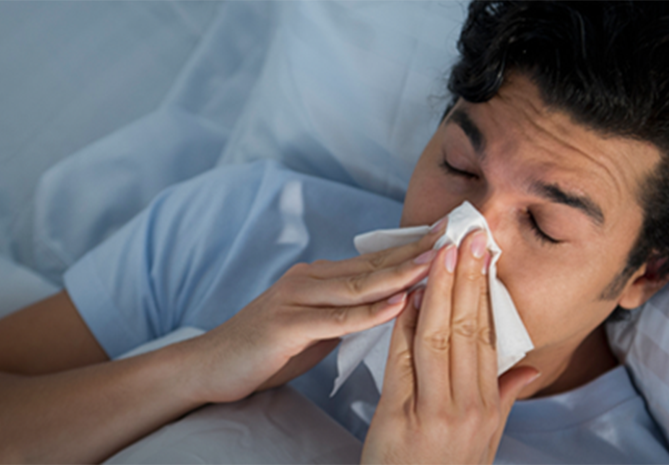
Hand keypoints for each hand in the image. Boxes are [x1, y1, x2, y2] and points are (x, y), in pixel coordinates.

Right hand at [184, 222, 447, 403]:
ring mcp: (295, 299)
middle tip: (458, 235)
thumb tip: (389, 309)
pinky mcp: (285, 325)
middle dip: (418, 251)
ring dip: (401, 274)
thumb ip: (347, 314)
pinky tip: (398, 304)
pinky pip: (335, 319)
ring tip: (438, 263)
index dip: (414, 248)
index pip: (375, 260)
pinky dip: (369, 312)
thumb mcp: (314, 329)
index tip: (451, 236)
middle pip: (373, 264)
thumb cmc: (265, 350)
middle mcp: (308, 279)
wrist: (210, 366)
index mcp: (318, 278)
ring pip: (358, 286)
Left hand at [361, 230, 541, 464]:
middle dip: (468, 278)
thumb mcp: (484, 443)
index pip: (489, 338)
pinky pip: (404, 361)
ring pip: (440, 338)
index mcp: (488, 408)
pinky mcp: (401, 419)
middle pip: (470, 330)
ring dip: (440, 290)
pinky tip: (407, 296)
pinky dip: (405, 325)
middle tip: (468, 235)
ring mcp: (436, 413)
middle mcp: (468, 408)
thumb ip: (503, 400)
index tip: (484, 255)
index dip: (487, 293)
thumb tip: (528, 368)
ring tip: (440, 252)